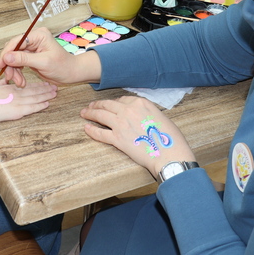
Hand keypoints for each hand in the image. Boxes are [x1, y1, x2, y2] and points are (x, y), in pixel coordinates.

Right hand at [0, 28, 96, 86]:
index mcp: (38, 35)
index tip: (1, 65)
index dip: (7, 52)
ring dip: (14, 70)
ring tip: (18, 82)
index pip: (17, 41)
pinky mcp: (30, 56)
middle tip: (9, 77)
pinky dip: (17, 72)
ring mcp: (32, 47)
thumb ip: (24, 59)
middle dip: (10, 64)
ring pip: (14, 57)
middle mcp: (34, 39)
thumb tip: (6, 57)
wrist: (71, 73)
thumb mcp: (43, 63)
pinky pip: (18, 63)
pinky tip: (21, 81)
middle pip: (13, 49)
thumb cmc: (62, 66)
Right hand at [0, 80, 56, 125]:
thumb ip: (1, 84)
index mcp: (10, 88)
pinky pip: (31, 107)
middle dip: (45, 88)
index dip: (37, 84)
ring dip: (46, 95)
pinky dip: (40, 105)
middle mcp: (15, 93)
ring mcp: (17, 101)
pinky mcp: (16, 110)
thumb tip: (5, 81)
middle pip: (34, 90)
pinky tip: (47, 104)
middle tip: (54, 87)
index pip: (26, 85)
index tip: (44, 83)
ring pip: (35, 97)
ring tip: (55, 93)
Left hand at [80, 96, 194, 176]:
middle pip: (108, 104)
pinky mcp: (117, 139)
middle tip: (90, 106)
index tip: (109, 105)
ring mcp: (121, 124)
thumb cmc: (169, 138)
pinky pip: (100, 133)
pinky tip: (86, 128)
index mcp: (141, 103)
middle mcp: (129, 110)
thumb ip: (147, 113)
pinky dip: (92, 130)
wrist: (168, 154)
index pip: (122, 100)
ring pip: (101, 115)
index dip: (113, 103)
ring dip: (90, 113)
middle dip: (97, 105)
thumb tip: (139, 116)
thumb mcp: (160, 117)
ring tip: (84, 113)